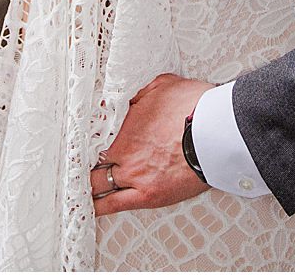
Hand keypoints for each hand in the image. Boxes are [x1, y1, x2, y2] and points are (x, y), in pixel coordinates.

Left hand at [91, 75, 210, 214]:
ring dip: (88, 184)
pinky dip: (98, 207)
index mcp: (125, 123)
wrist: (214, 133)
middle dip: (86, 161)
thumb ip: (142, 92)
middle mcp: (124, 150)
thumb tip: (130, 95)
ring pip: (98, 184)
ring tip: (80, 187)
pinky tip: (90, 208)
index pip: (95, 133)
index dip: (88, 138)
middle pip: (93, 159)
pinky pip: (113, 205)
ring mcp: (133, 174)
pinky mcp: (146, 195)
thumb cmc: (195, 108)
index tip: (83, 141)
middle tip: (79, 164)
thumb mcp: (165, 85)